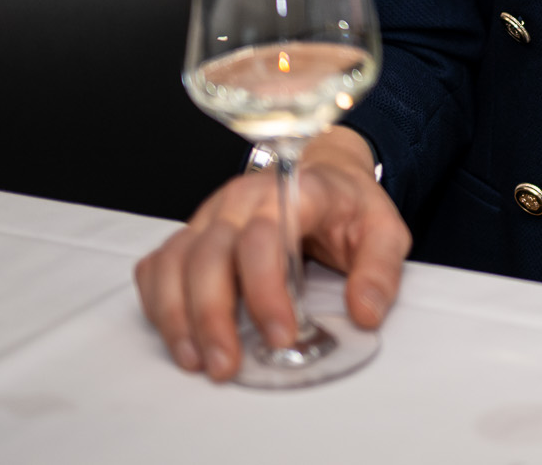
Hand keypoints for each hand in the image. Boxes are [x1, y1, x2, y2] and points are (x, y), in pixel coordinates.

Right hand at [134, 127, 408, 381]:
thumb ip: (379, 271)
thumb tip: (365, 313)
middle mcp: (240, 199)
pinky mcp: (191, 233)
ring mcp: (210, 215)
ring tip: (195, 360)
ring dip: (177, 316)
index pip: (265, 237)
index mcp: (291, 192)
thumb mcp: (384, 231)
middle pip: (209, 254)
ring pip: (175, 261)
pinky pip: (158, 265)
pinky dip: (158, 301)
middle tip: (226, 364)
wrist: (324, 177)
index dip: (267, 291)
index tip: (281, 335)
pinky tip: (177, 334)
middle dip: (213, 316)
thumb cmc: (348, 207)